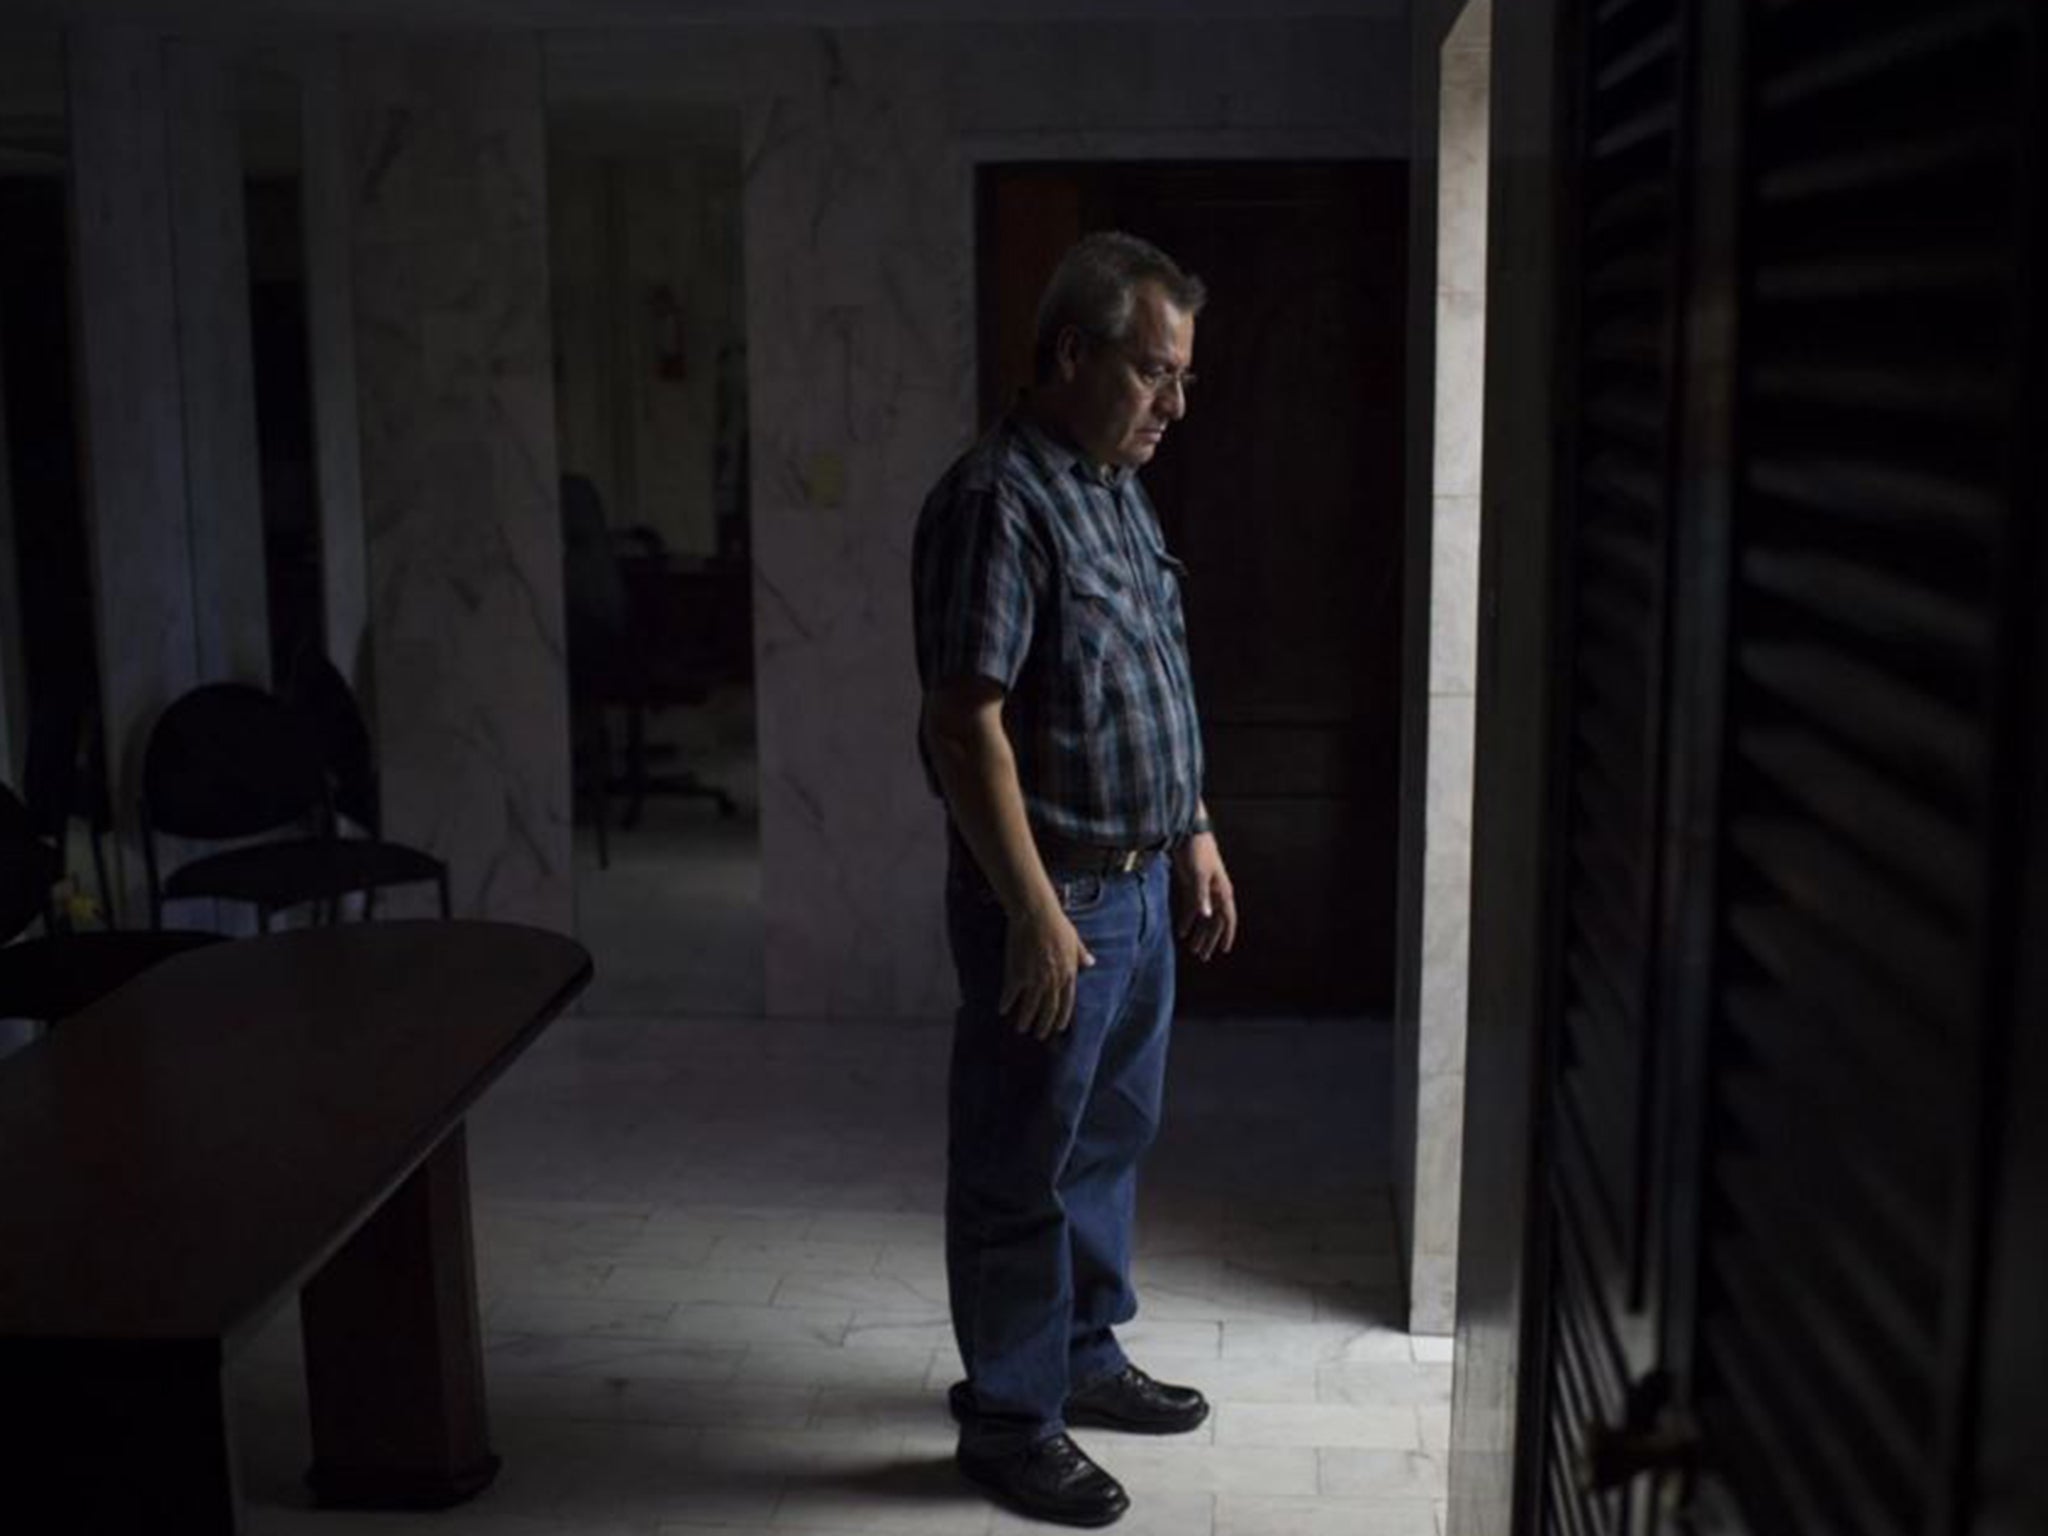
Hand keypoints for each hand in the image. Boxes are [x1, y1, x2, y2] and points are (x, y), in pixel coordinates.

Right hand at [1001, 898, 1096, 1040]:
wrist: (1036, 915)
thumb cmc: (1056, 923)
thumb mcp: (1074, 939)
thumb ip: (1081, 954)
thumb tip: (1091, 962)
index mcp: (1068, 973)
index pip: (1067, 1002)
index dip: (1063, 1017)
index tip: (1059, 1029)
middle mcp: (1053, 981)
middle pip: (1049, 1009)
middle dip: (1044, 1025)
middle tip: (1039, 1035)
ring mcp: (1034, 979)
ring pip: (1030, 1006)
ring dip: (1025, 1020)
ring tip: (1021, 1029)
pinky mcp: (1017, 973)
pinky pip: (1011, 994)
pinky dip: (1007, 1003)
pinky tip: (1002, 1011)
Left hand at [1171, 833, 1237, 962]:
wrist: (1187, 832)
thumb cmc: (1196, 852)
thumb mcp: (1198, 875)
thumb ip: (1200, 897)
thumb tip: (1205, 916)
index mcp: (1222, 891)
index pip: (1227, 918)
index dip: (1226, 935)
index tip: (1224, 950)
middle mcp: (1215, 892)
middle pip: (1214, 921)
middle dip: (1209, 939)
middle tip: (1203, 955)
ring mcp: (1204, 889)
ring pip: (1203, 916)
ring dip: (1199, 932)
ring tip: (1193, 949)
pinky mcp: (1192, 885)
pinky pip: (1192, 908)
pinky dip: (1188, 920)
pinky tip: (1181, 932)